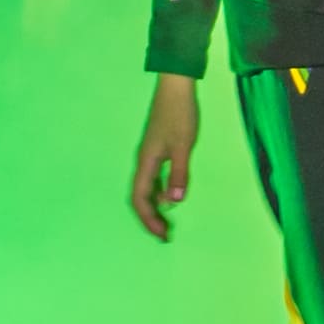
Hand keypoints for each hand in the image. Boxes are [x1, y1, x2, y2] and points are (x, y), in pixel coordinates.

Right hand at [129, 73, 200, 239]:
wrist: (175, 87)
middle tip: (166, 236)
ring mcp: (148, 156)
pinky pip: (153, 179)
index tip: (162, 235)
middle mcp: (142, 161)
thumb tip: (173, 203)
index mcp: (145, 162)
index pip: (140, 199)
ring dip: (155, 208)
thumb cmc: (180, 114)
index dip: (149, 219)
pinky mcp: (156, 150)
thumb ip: (178, 174)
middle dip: (150, 219)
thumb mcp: (183, 145)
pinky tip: (170, 198)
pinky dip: (159, 193)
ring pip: (146, 189)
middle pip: (140, 197)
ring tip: (168, 223)